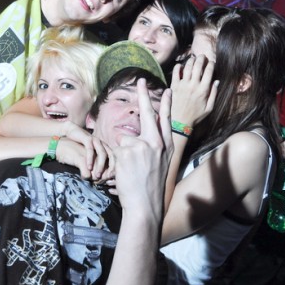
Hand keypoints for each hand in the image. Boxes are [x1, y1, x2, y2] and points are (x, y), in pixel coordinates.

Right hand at [61, 121, 109, 180]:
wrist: (70, 134)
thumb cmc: (79, 147)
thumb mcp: (89, 157)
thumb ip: (94, 164)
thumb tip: (98, 178)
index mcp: (104, 147)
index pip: (113, 158)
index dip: (113, 168)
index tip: (111, 178)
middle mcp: (102, 143)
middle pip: (111, 156)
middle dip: (110, 168)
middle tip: (106, 179)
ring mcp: (95, 140)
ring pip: (102, 153)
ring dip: (100, 165)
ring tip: (97, 175)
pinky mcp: (87, 138)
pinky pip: (90, 150)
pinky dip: (90, 159)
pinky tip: (88, 167)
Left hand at [111, 79, 172, 211]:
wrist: (145, 205)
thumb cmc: (150, 186)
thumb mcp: (161, 164)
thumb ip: (155, 146)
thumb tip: (142, 132)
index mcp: (166, 146)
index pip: (166, 120)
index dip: (166, 104)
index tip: (168, 90)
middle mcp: (156, 143)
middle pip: (148, 113)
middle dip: (143, 94)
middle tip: (141, 80)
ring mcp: (141, 146)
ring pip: (124, 138)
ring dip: (123, 151)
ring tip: (130, 169)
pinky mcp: (127, 151)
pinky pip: (116, 148)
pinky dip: (116, 158)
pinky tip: (123, 171)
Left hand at [170, 54, 217, 127]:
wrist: (180, 122)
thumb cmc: (196, 116)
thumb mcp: (209, 108)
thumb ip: (213, 94)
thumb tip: (217, 81)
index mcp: (203, 89)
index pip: (208, 71)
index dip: (211, 64)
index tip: (212, 62)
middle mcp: (193, 85)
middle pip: (198, 66)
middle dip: (201, 58)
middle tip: (202, 56)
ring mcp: (182, 84)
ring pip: (187, 67)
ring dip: (191, 60)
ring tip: (193, 58)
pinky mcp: (174, 86)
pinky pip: (175, 72)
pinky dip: (178, 66)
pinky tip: (180, 65)